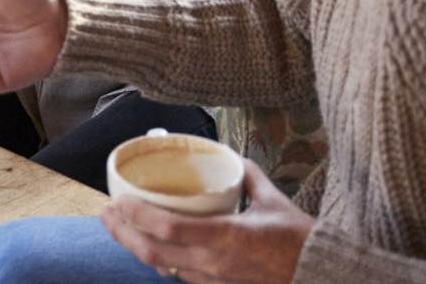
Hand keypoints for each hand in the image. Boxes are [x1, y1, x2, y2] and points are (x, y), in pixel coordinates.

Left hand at [101, 162, 312, 283]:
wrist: (320, 277)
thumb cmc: (298, 238)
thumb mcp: (272, 199)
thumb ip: (246, 174)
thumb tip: (227, 154)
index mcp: (227, 236)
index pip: (169, 228)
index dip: (136, 215)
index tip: (118, 199)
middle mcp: (215, 263)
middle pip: (153, 253)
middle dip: (121, 234)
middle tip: (104, 214)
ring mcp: (215, 281)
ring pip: (162, 267)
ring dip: (137, 248)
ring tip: (120, 227)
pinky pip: (180, 277)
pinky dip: (160, 261)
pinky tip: (150, 246)